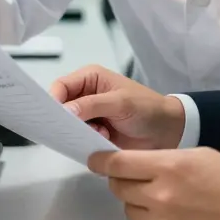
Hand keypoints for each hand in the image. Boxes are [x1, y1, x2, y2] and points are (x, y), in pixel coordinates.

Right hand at [49, 65, 185, 150]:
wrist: (168, 130)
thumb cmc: (146, 108)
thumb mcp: (120, 103)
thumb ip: (91, 105)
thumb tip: (63, 111)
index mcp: (89, 78)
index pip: (60, 86)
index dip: (52, 101)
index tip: (51, 118)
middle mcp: (86, 95)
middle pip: (61, 107)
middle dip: (64, 119)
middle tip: (71, 130)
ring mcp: (89, 116)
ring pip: (68, 125)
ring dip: (79, 131)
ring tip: (98, 134)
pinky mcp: (94, 134)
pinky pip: (79, 138)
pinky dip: (86, 141)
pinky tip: (103, 140)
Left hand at [90, 148, 219, 219]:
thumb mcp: (200, 156)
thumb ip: (164, 159)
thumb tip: (136, 164)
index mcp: (170, 166)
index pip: (118, 163)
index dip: (102, 160)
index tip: (96, 159)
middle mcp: (160, 196)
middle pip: (118, 187)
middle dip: (122, 180)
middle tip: (136, 176)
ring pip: (130, 210)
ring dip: (138, 202)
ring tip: (164, 197)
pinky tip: (172, 217)